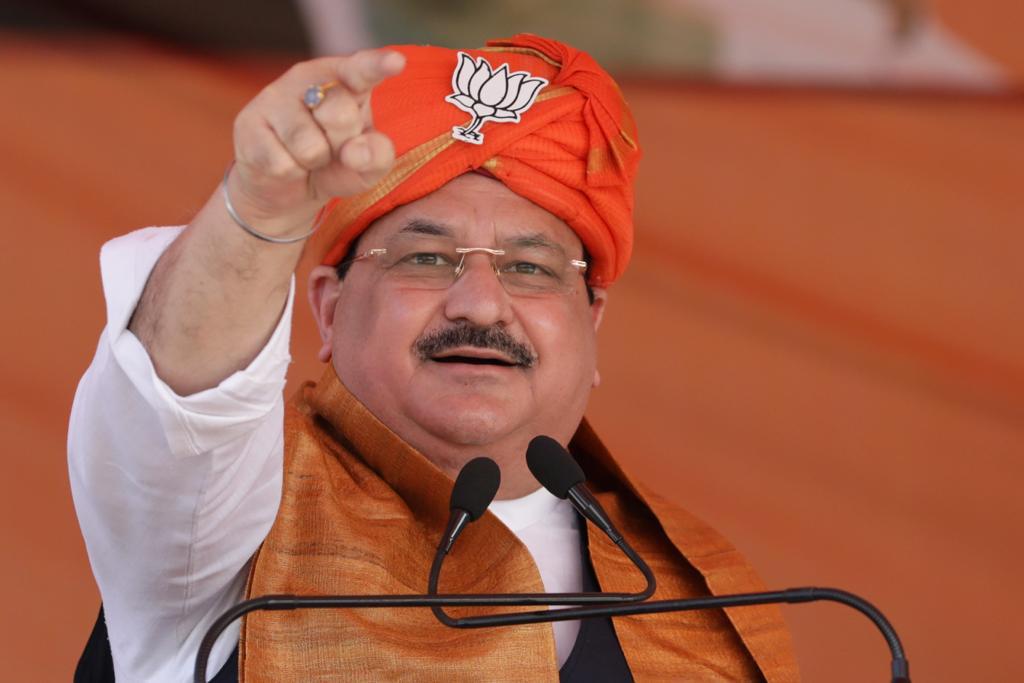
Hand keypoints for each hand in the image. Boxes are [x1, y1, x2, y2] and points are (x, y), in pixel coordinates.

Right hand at [228, 49, 405, 236]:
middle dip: (341, 144)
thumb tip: (355, 152)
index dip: (378, 65)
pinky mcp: (248, 124)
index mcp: (345, 80)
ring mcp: (274, 96)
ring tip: (306, 157)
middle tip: (330, 148)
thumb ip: (377, 156)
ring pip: (309, 146)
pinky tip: (283, 163)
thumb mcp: (367, 167)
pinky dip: (290, 174)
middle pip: (340, 114)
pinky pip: (283, 164)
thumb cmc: (334, 167)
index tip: (396, 62)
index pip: (362, 69)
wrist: (286, 190)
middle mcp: (308, 78)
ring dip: (313, 163)